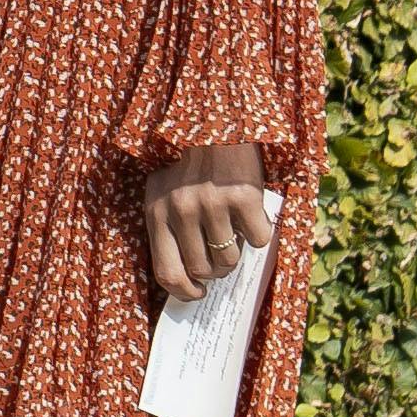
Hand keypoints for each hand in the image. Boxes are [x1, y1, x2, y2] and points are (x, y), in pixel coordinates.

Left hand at [140, 141, 278, 304]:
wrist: (214, 122)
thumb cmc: (185, 161)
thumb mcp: (162, 192)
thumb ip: (168, 227)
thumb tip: (187, 275)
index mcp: (156, 214)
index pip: (166, 272)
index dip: (183, 292)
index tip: (196, 294)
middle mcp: (182, 213)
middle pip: (203, 270)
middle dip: (215, 273)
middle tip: (221, 261)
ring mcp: (213, 206)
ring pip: (231, 259)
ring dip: (236, 254)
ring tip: (234, 234)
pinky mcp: (244, 198)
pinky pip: (259, 239)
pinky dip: (260, 234)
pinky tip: (252, 217)